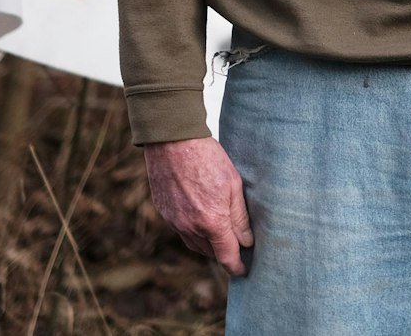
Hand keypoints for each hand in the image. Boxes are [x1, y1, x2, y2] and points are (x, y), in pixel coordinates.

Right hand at [144, 136, 252, 275]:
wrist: (172, 141)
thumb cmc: (208, 158)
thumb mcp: (233, 185)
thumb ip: (240, 217)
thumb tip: (247, 242)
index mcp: (212, 222)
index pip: (226, 257)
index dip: (237, 267)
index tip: (244, 270)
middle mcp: (190, 228)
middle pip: (210, 253)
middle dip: (223, 253)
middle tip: (236, 246)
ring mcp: (174, 221)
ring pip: (194, 244)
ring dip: (208, 244)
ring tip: (220, 235)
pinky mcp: (164, 213)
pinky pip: (181, 231)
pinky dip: (193, 231)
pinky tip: (200, 218)